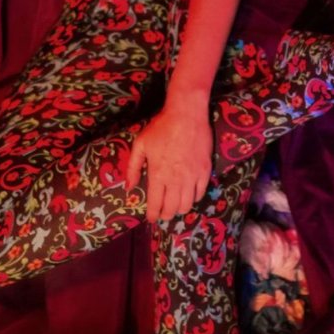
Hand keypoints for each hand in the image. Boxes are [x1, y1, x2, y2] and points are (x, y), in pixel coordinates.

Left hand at [126, 97, 212, 222]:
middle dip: (165, 215)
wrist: (187, 115)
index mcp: (158, 175)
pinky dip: (193, 198)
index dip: (152, 215)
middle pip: (172, 209)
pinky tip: (188, 195)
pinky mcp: (204, 171)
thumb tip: (129, 187)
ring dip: (179, 209)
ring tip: (174, 207)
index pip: (155, 204)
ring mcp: (192, 177)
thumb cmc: (161, 128)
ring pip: (187, 205)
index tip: (151, 218)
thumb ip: (133, 167)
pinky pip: (200, 193)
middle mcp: (176, 180)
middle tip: (162, 214)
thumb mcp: (140, 144)